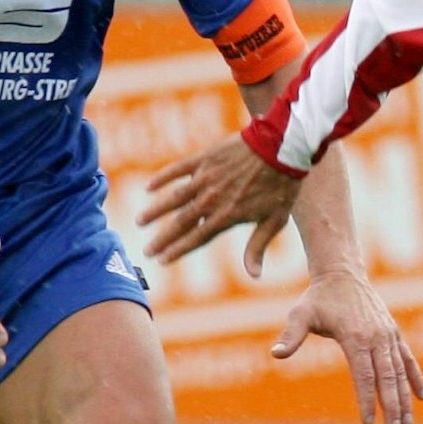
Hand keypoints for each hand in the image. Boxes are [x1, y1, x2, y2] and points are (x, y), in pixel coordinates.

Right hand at [140, 134, 302, 273]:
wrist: (282, 147)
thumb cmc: (282, 186)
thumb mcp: (274, 221)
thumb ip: (258, 247)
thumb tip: (254, 276)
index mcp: (227, 216)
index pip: (197, 238)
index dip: (178, 250)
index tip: (161, 260)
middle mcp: (212, 199)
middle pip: (181, 222)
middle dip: (162, 238)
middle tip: (146, 250)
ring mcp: (206, 178)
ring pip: (174, 197)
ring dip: (156, 210)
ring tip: (140, 222)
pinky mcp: (204, 159)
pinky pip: (178, 169)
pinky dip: (163, 178)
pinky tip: (149, 187)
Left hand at [274, 268, 422, 423]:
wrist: (342, 274)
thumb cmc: (319, 297)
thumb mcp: (301, 314)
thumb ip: (291, 335)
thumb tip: (276, 354)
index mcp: (356, 336)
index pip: (364, 375)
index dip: (367, 400)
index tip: (368, 422)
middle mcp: (377, 337)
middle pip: (387, 377)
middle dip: (392, 406)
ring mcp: (388, 335)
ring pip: (399, 371)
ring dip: (405, 398)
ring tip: (406, 423)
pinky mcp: (394, 333)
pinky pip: (408, 358)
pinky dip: (415, 377)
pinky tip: (422, 397)